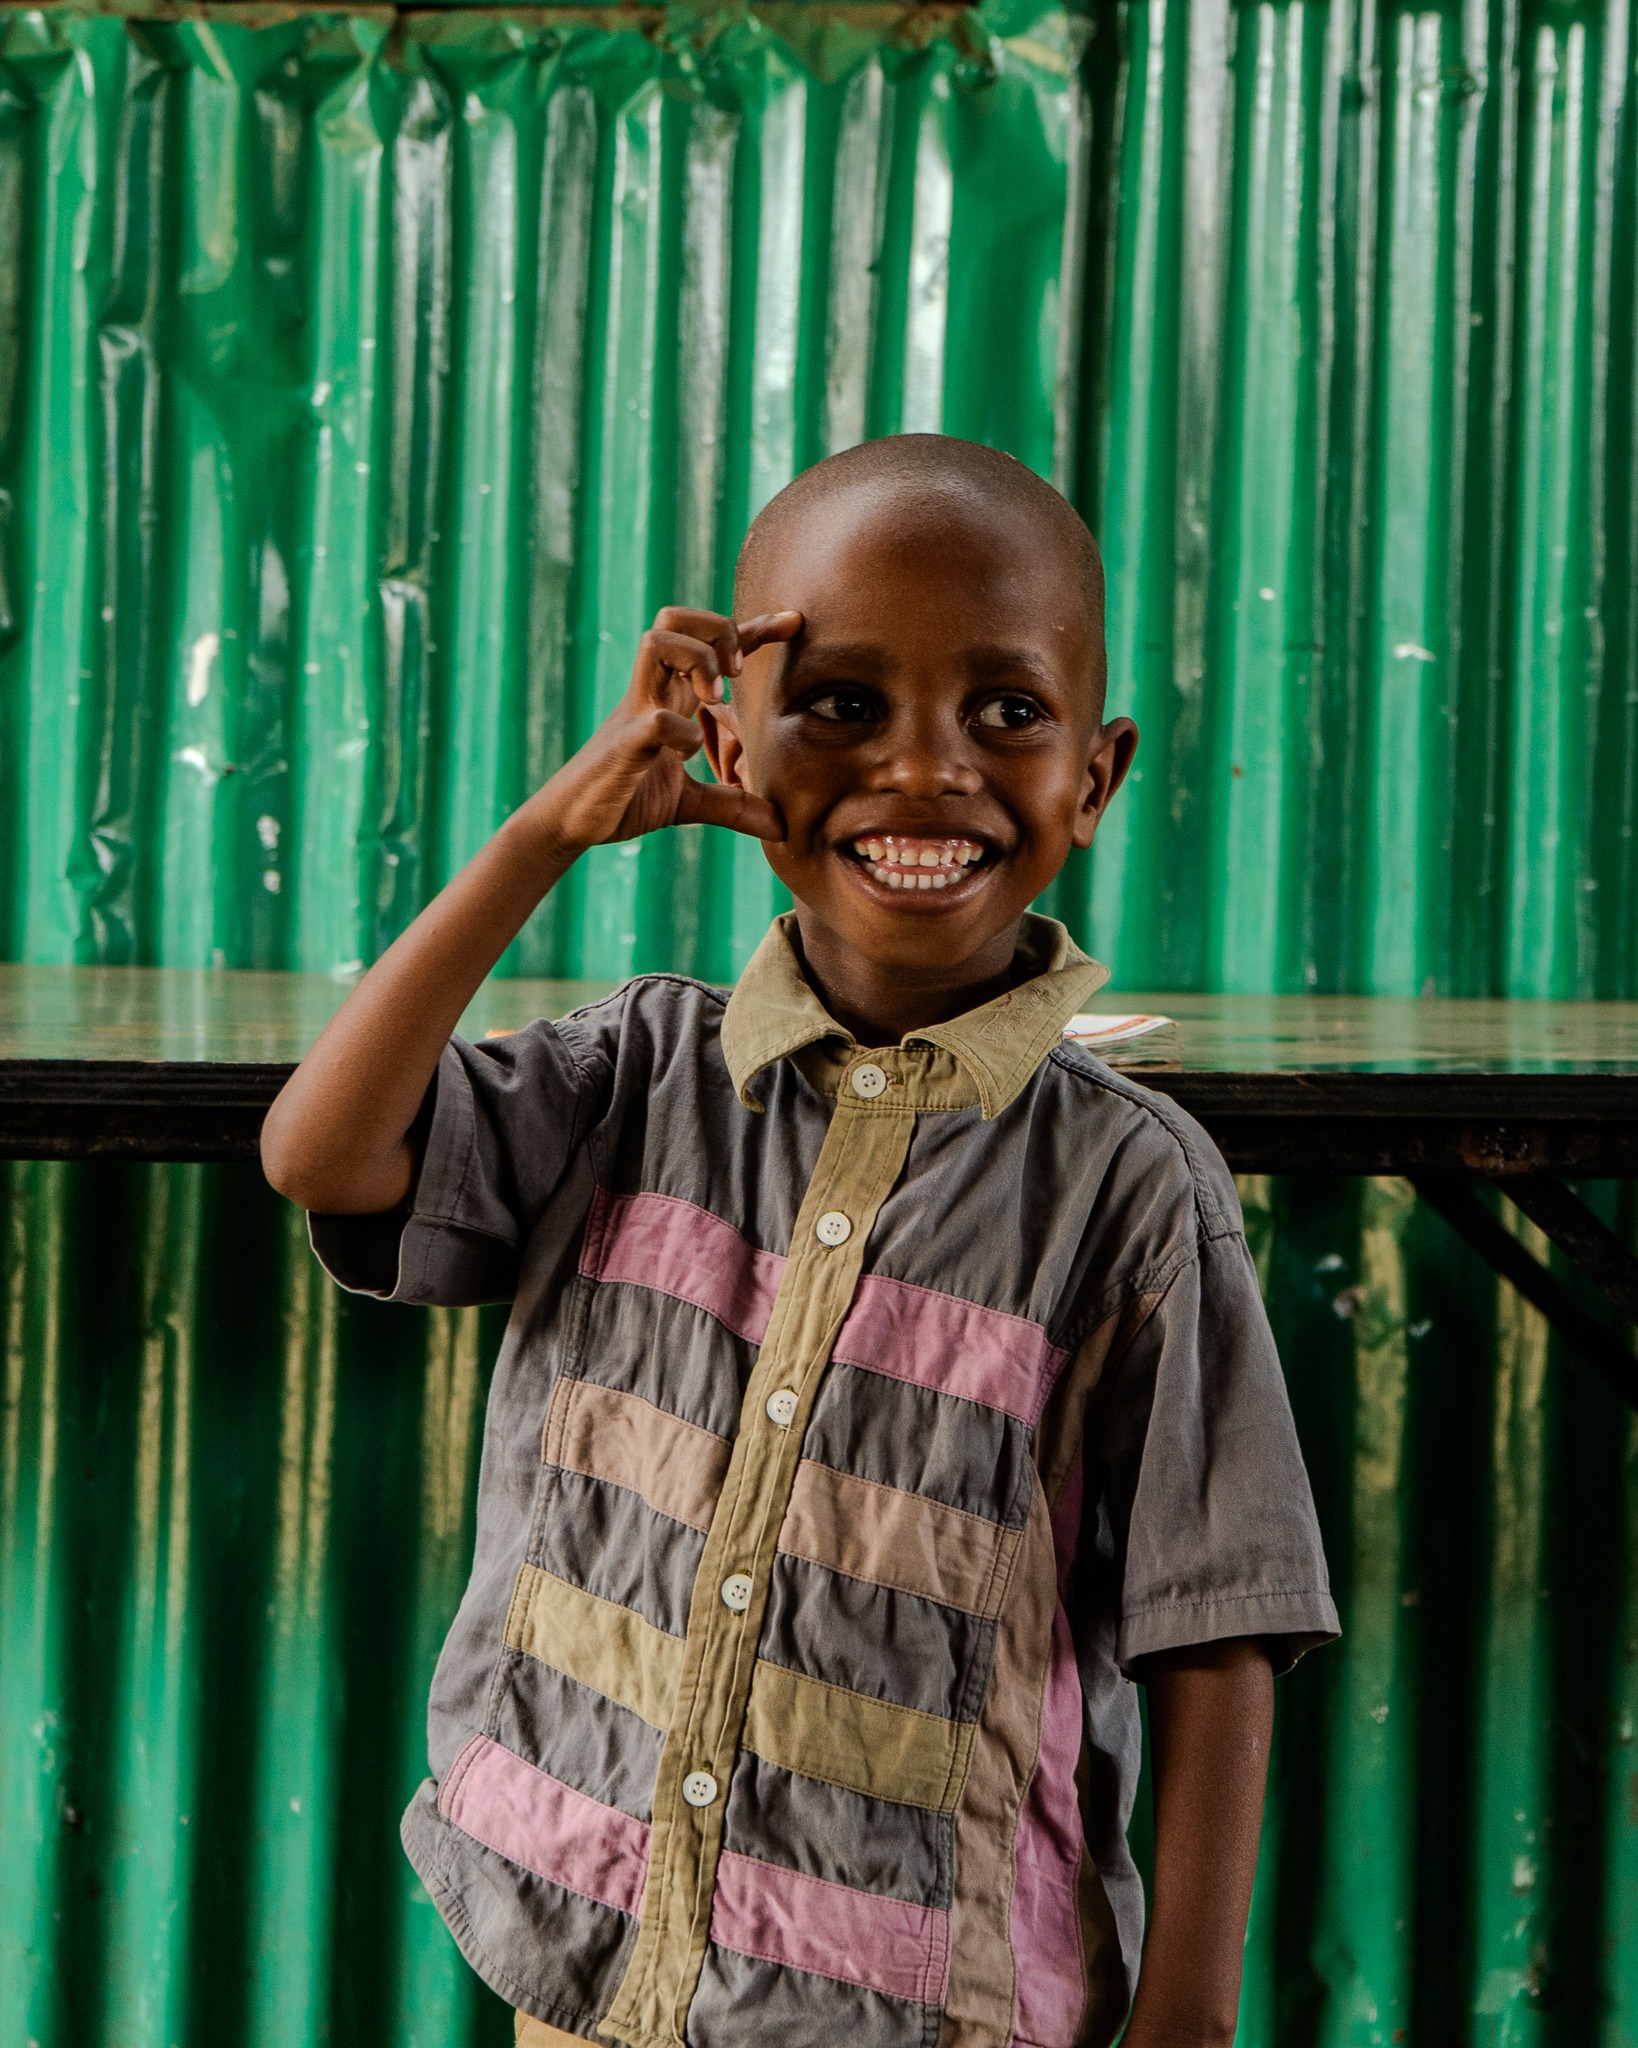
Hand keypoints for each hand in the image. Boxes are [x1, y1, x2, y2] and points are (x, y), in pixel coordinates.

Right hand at [528, 607, 800, 854]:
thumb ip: (732, 805)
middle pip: (674, 619)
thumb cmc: (623, 799)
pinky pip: (655, 720)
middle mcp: (651, 694)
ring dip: (697, 661)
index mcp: (669, 698)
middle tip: (736, 672)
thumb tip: (780, 826)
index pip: (710, 646)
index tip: (793, 622)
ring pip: (657, 643)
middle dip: (716, 630)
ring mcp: (635, 714)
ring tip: (715, 699)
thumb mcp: (688, 802)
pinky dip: (681, 731)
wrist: (571, 823)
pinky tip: (689, 753)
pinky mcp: (624, 746)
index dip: (751, 628)